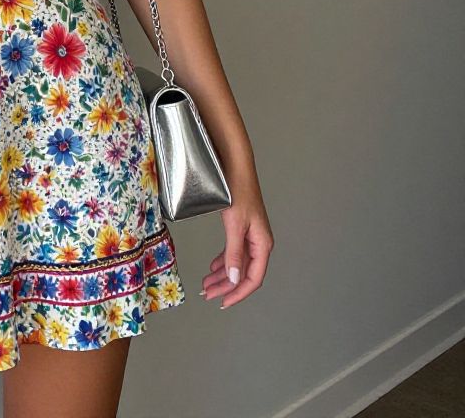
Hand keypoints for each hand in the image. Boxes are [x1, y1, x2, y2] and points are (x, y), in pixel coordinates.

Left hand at [200, 183, 273, 309]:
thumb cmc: (237, 190)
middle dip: (225, 286)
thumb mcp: (234, 224)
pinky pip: (234, 251)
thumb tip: (233, 279)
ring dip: (222, 275)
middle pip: (243, 273)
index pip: (252, 279)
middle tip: (207, 294)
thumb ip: (234, 253)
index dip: (237, 293)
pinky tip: (213, 266)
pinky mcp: (241, 227)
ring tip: (206, 283)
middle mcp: (259, 242)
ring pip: (237, 263)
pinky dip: (223, 261)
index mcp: (262, 244)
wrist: (235, 166)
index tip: (222, 302)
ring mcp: (250, 235)